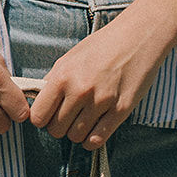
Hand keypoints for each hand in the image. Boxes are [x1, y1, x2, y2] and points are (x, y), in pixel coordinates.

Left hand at [27, 11, 167, 147]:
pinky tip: (95, 129)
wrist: (138, 36)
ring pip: (76, 137)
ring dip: (77, 133)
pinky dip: (92, 140)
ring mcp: (101, 102)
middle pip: (56, 130)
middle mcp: (80, 91)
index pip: (38, 117)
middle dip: (60, 127)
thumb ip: (53, 81)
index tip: (50, 114)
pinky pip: (97, 140)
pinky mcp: (120, 110)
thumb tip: (39, 103)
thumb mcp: (70, 58)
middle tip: (69, 117)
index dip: (42, 119)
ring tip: (84, 120)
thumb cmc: (102, 46)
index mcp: (63, 76)